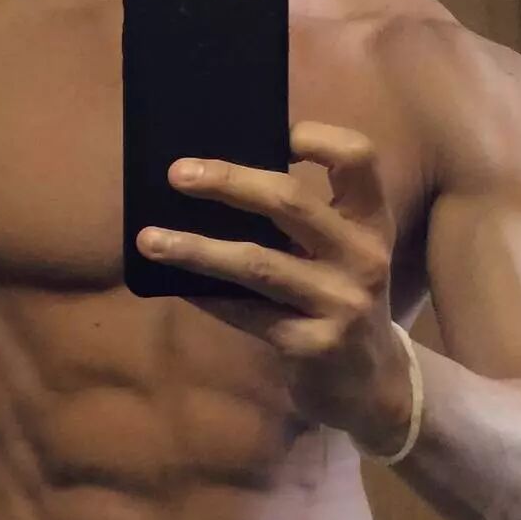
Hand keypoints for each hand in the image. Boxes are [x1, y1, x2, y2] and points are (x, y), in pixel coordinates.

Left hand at [136, 121, 412, 452]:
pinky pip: (246, 313)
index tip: (276, 133)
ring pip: (256, 263)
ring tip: (148, 240)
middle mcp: (363, 256)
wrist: (372, 385)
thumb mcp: (341, 252)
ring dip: (195, 248)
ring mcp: (340, 303)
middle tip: (177, 174)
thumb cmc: (338, 297)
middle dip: (229, 182)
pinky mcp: (313, 345)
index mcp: (370, 221)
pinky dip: (207, 297)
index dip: (320, 138)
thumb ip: (301, 217)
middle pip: (291, 202)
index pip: (359, 158)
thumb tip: (214, 176)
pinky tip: (176, 286)